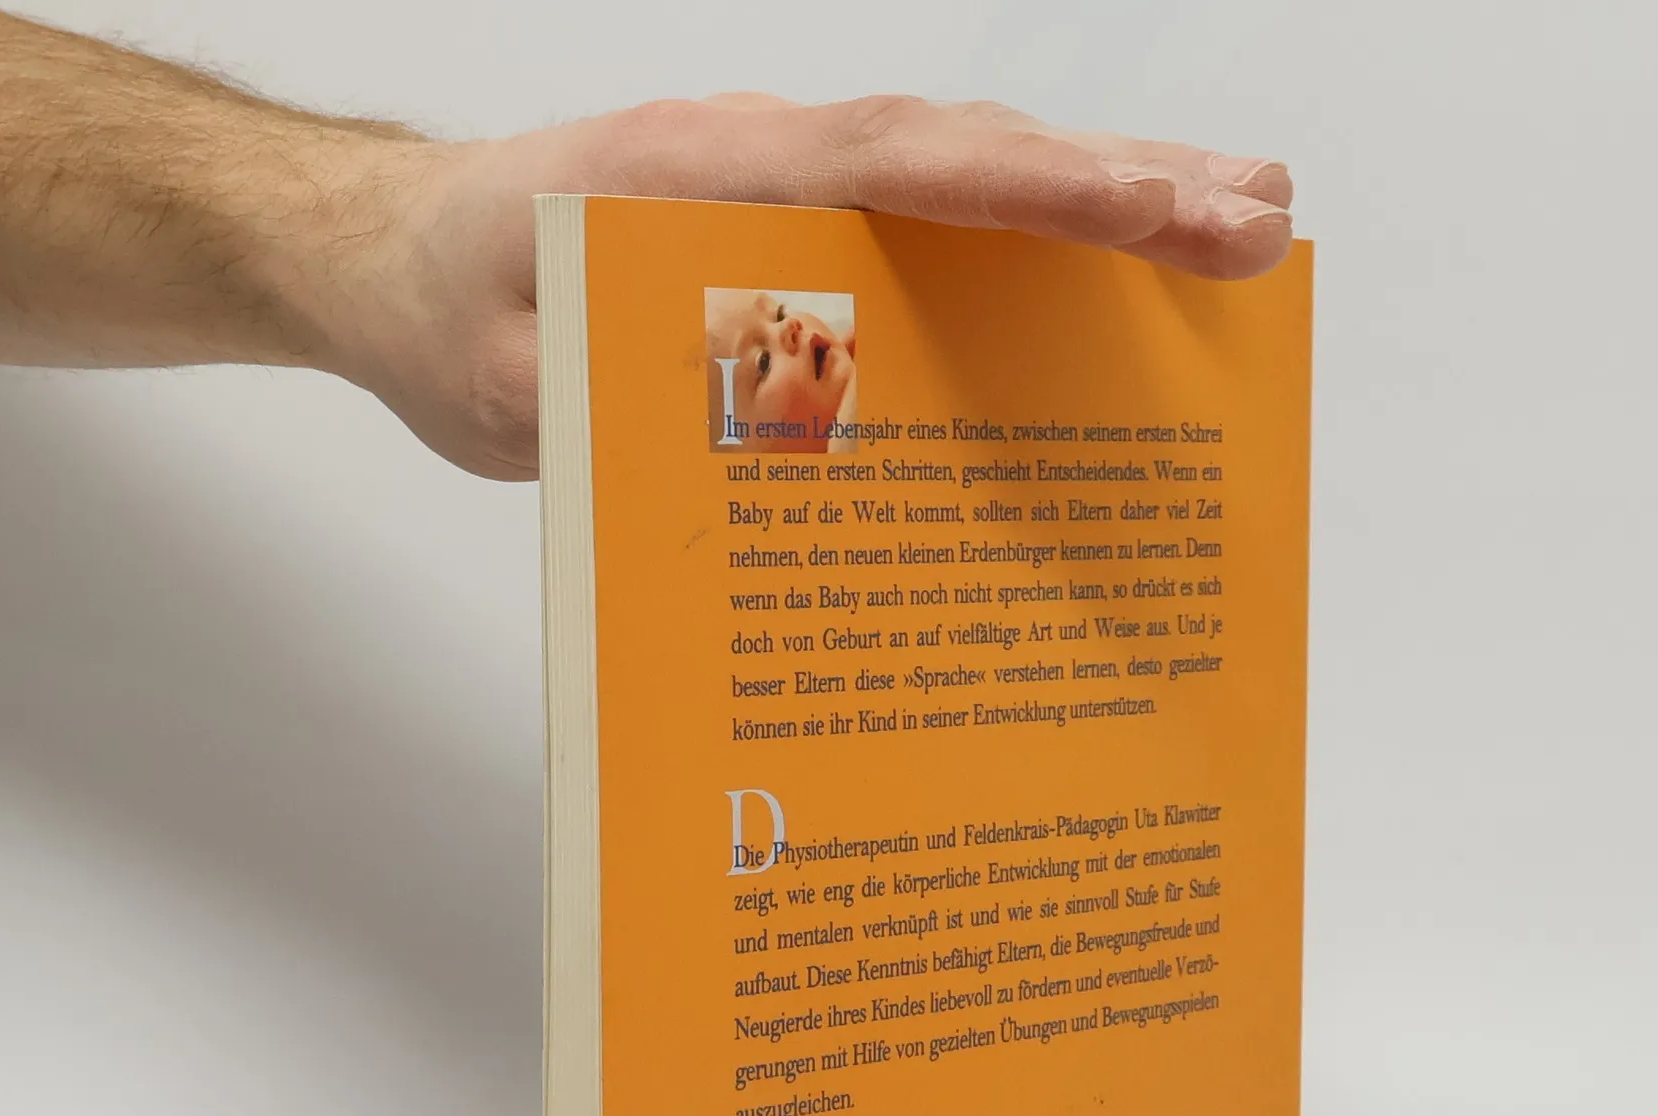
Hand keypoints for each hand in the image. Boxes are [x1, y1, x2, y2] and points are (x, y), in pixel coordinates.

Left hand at [317, 96, 1293, 480]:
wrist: (400, 265)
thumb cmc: (455, 318)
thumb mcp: (506, 387)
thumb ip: (615, 398)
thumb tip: (762, 419)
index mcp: (698, 178)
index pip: (895, 166)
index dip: (1031, 187)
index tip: (1153, 209)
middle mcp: (766, 162)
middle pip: (965, 155)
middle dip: (1117, 186)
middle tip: (1257, 223)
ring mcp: (794, 191)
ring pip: (966, 176)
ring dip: (1104, 199)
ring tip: (1239, 228)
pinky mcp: (806, 235)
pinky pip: (936, 226)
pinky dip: (1034, 236)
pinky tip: (1117, 268)